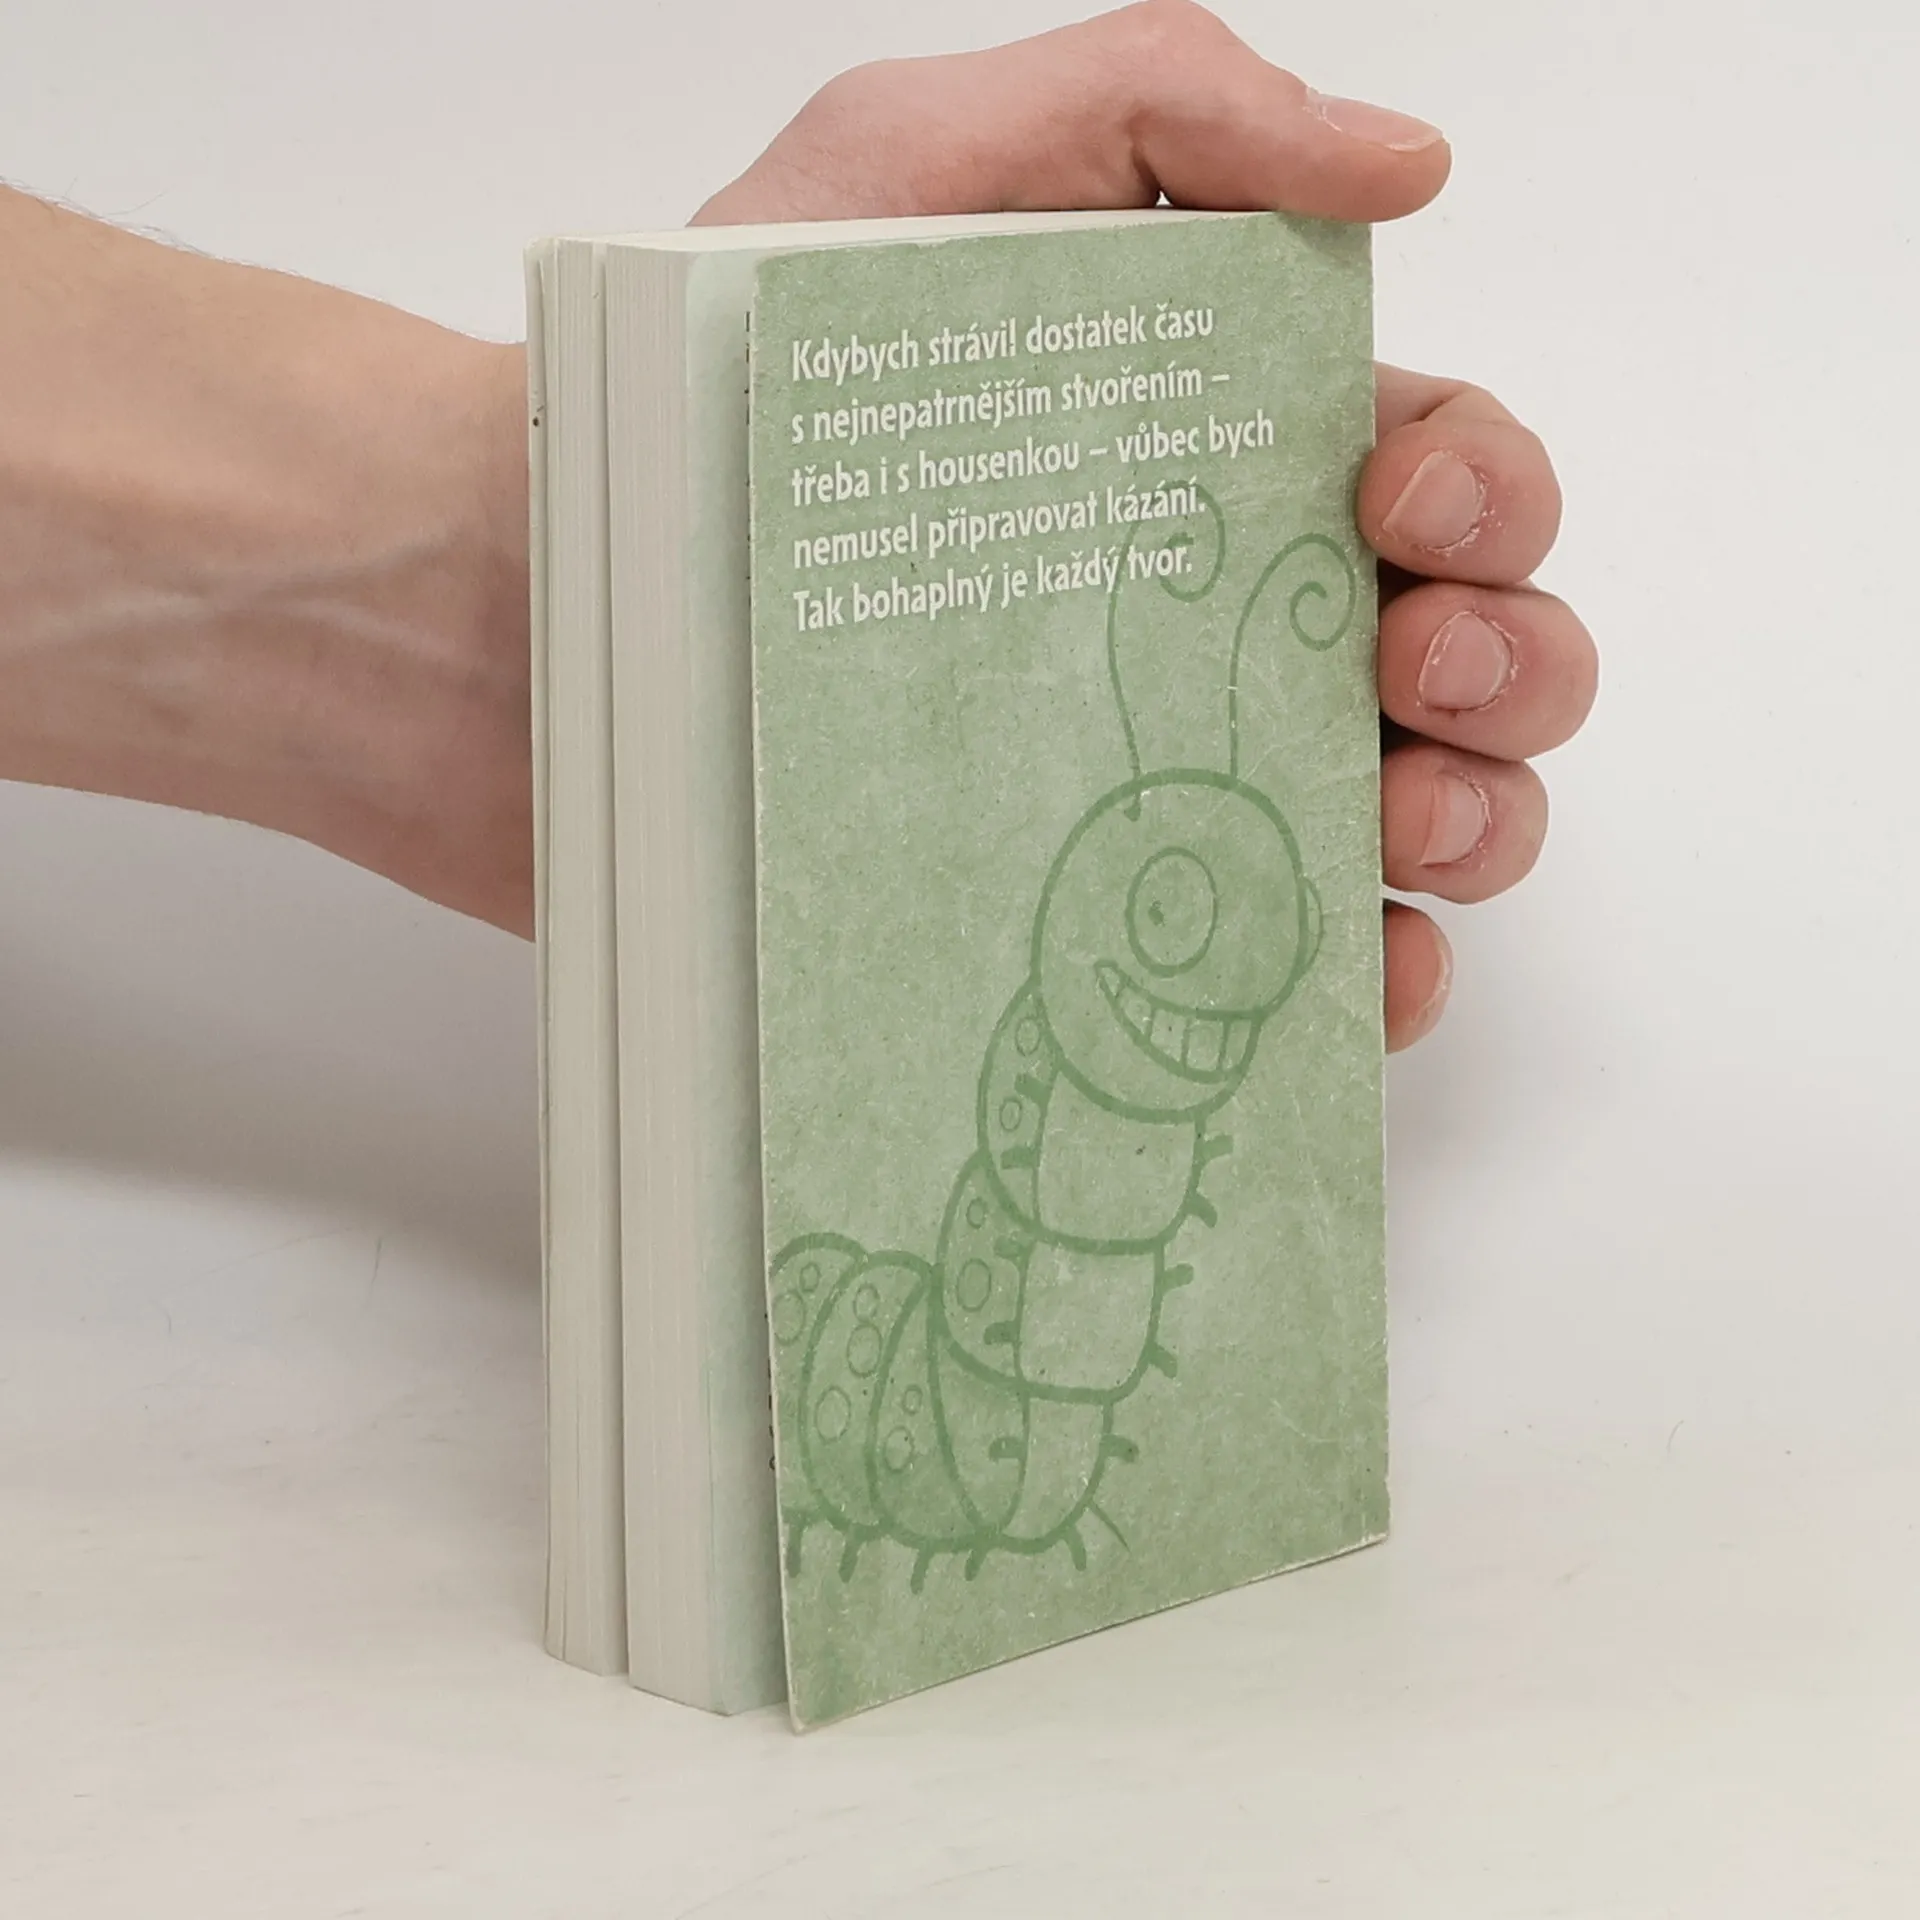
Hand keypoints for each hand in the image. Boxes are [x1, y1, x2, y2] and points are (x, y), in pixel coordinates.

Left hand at [696, 0, 1596, 1049]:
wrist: (516, 610)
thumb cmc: (705, 392)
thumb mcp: (915, 167)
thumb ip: (1154, 110)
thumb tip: (1401, 164)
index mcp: (1203, 458)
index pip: (1434, 474)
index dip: (1484, 495)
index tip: (1405, 512)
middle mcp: (1202, 626)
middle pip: (1462, 658)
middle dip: (1507, 665)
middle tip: (1411, 667)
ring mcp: (1147, 785)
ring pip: (1409, 824)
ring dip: (1476, 822)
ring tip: (1406, 816)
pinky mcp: (1075, 925)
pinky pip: (1272, 979)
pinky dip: (1359, 984)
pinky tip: (1360, 968)